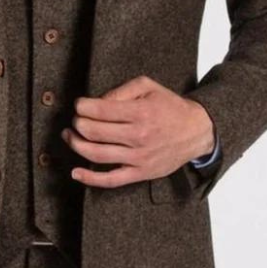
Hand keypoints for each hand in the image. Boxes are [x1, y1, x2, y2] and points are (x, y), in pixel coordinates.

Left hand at [61, 74, 214, 188]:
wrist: (196, 131)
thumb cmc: (170, 107)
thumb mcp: (148, 87)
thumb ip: (121, 91)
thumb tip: (97, 102)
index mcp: (140, 112)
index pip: (100, 109)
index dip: (82, 106)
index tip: (79, 104)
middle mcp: (139, 136)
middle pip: (94, 132)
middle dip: (77, 123)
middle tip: (75, 119)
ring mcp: (139, 157)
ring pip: (97, 154)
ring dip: (76, 145)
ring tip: (69, 136)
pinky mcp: (140, 173)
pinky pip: (111, 180)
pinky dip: (90, 178)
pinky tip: (76, 172)